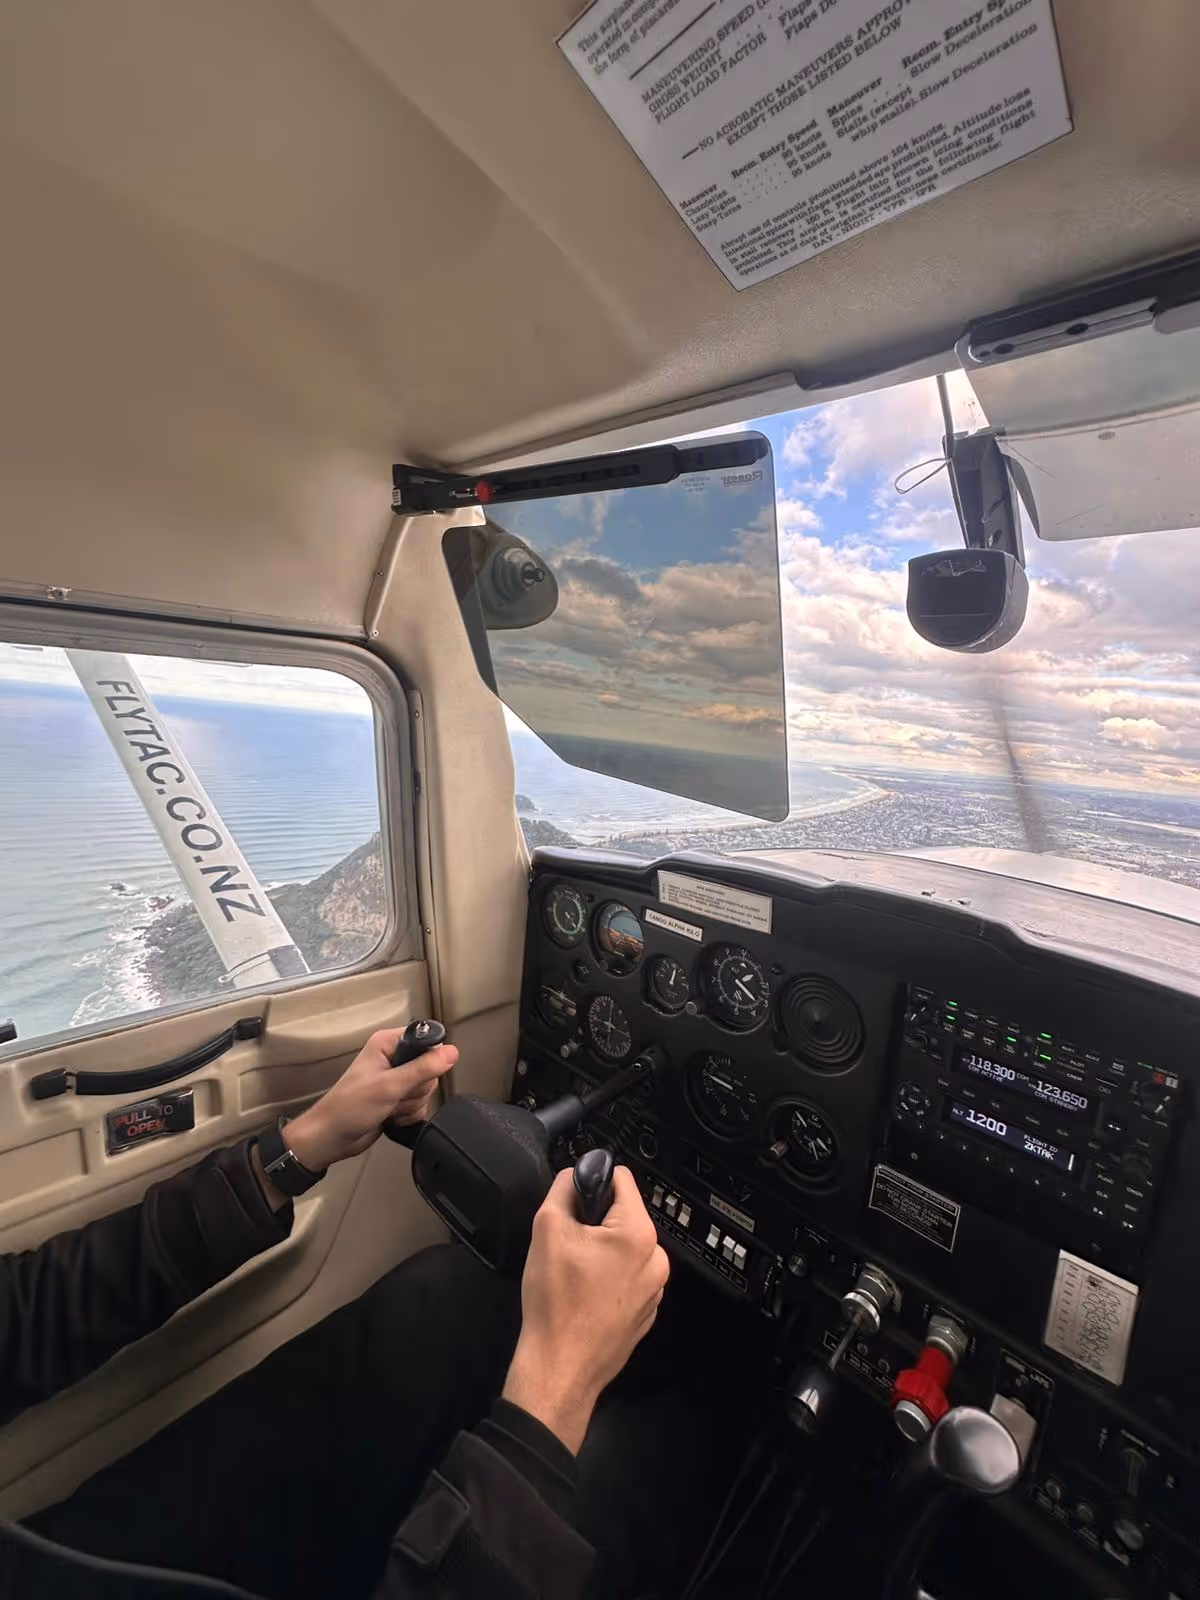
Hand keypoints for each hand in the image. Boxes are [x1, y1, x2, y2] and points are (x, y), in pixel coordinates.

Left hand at [283, 1028, 456, 1171]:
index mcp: (387, 1044)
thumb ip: (422, 1068)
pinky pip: (420, 1104)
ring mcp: (396, 1080)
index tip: (416, 1074)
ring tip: (389, 1106)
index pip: (426, 1040)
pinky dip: (409, 1114)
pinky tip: (392, 1116)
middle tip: (395, 1094)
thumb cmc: (347, 1108)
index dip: (428, 1058)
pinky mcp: (398, 1098)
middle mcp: (392, 1058)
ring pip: (426, 1089)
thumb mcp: (389, 1086)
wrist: (332, 1138)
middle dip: (416, 1088)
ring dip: (410, 1104)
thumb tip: (450, 1052)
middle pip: (430, 1068)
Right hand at [502, 1166, 668, 1453]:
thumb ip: (563, 1189)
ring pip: (625, 1249)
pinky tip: (585, 1296)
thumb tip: (575, 1175)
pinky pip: (628, 1279)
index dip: (593, 1182)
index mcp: (638, 1234)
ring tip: (575, 1275)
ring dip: (602, 1253)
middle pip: (623, 1216)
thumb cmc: (556, 1303)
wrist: (560, 1367)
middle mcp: (656, 1259)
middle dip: (595, 1224)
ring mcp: (654, 1289)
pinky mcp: (646, 1312)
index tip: (576, 1202)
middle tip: (569, 1246)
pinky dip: (609, 1280)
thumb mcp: (547, 1229)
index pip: (622, 1179)